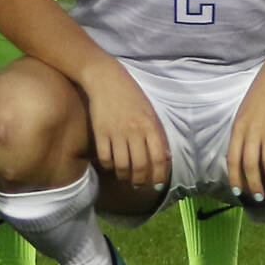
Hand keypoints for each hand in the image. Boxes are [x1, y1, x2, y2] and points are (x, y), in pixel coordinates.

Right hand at [82, 57, 171, 191]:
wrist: (106, 79)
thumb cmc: (131, 94)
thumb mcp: (150, 111)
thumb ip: (157, 133)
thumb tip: (165, 157)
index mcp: (150, 125)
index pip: (158, 157)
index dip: (159, 175)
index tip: (157, 183)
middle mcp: (134, 131)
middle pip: (139, 166)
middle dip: (140, 180)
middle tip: (139, 184)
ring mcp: (116, 133)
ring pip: (122, 166)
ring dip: (124, 176)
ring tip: (126, 177)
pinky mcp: (100, 132)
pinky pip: (105, 158)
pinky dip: (109, 166)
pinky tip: (112, 165)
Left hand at [224, 53, 264, 200]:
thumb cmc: (261, 95)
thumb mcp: (244, 112)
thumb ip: (241, 134)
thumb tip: (238, 157)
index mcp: (238, 127)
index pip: (233, 159)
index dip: (236, 178)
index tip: (239, 192)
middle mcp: (252, 129)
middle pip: (250, 165)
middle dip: (254, 185)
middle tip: (260, 197)